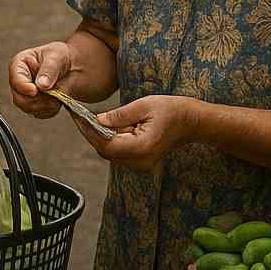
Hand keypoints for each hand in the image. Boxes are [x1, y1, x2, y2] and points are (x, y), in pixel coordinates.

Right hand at [8, 42, 71, 118]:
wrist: (69, 68)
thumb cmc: (59, 57)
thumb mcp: (56, 57)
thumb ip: (48, 70)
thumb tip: (42, 85)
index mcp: (19, 66)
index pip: (16, 81)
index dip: (24, 87)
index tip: (35, 90)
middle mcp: (19, 82)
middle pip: (20, 99)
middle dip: (38, 98)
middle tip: (53, 90)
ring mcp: (25, 96)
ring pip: (29, 109)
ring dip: (46, 103)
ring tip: (57, 90)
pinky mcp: (34, 106)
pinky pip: (41, 113)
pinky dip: (51, 108)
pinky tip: (57, 97)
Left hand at [78, 95, 199, 171]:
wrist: (193, 122)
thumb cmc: (172, 110)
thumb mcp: (144, 105)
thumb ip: (119, 116)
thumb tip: (97, 120)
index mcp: (141, 147)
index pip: (106, 144)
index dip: (89, 132)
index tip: (78, 118)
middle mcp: (140, 161)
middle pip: (106, 152)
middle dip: (93, 134)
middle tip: (82, 117)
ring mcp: (141, 164)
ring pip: (111, 154)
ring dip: (102, 137)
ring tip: (96, 119)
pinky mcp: (141, 161)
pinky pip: (120, 153)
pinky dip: (112, 140)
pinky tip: (112, 126)